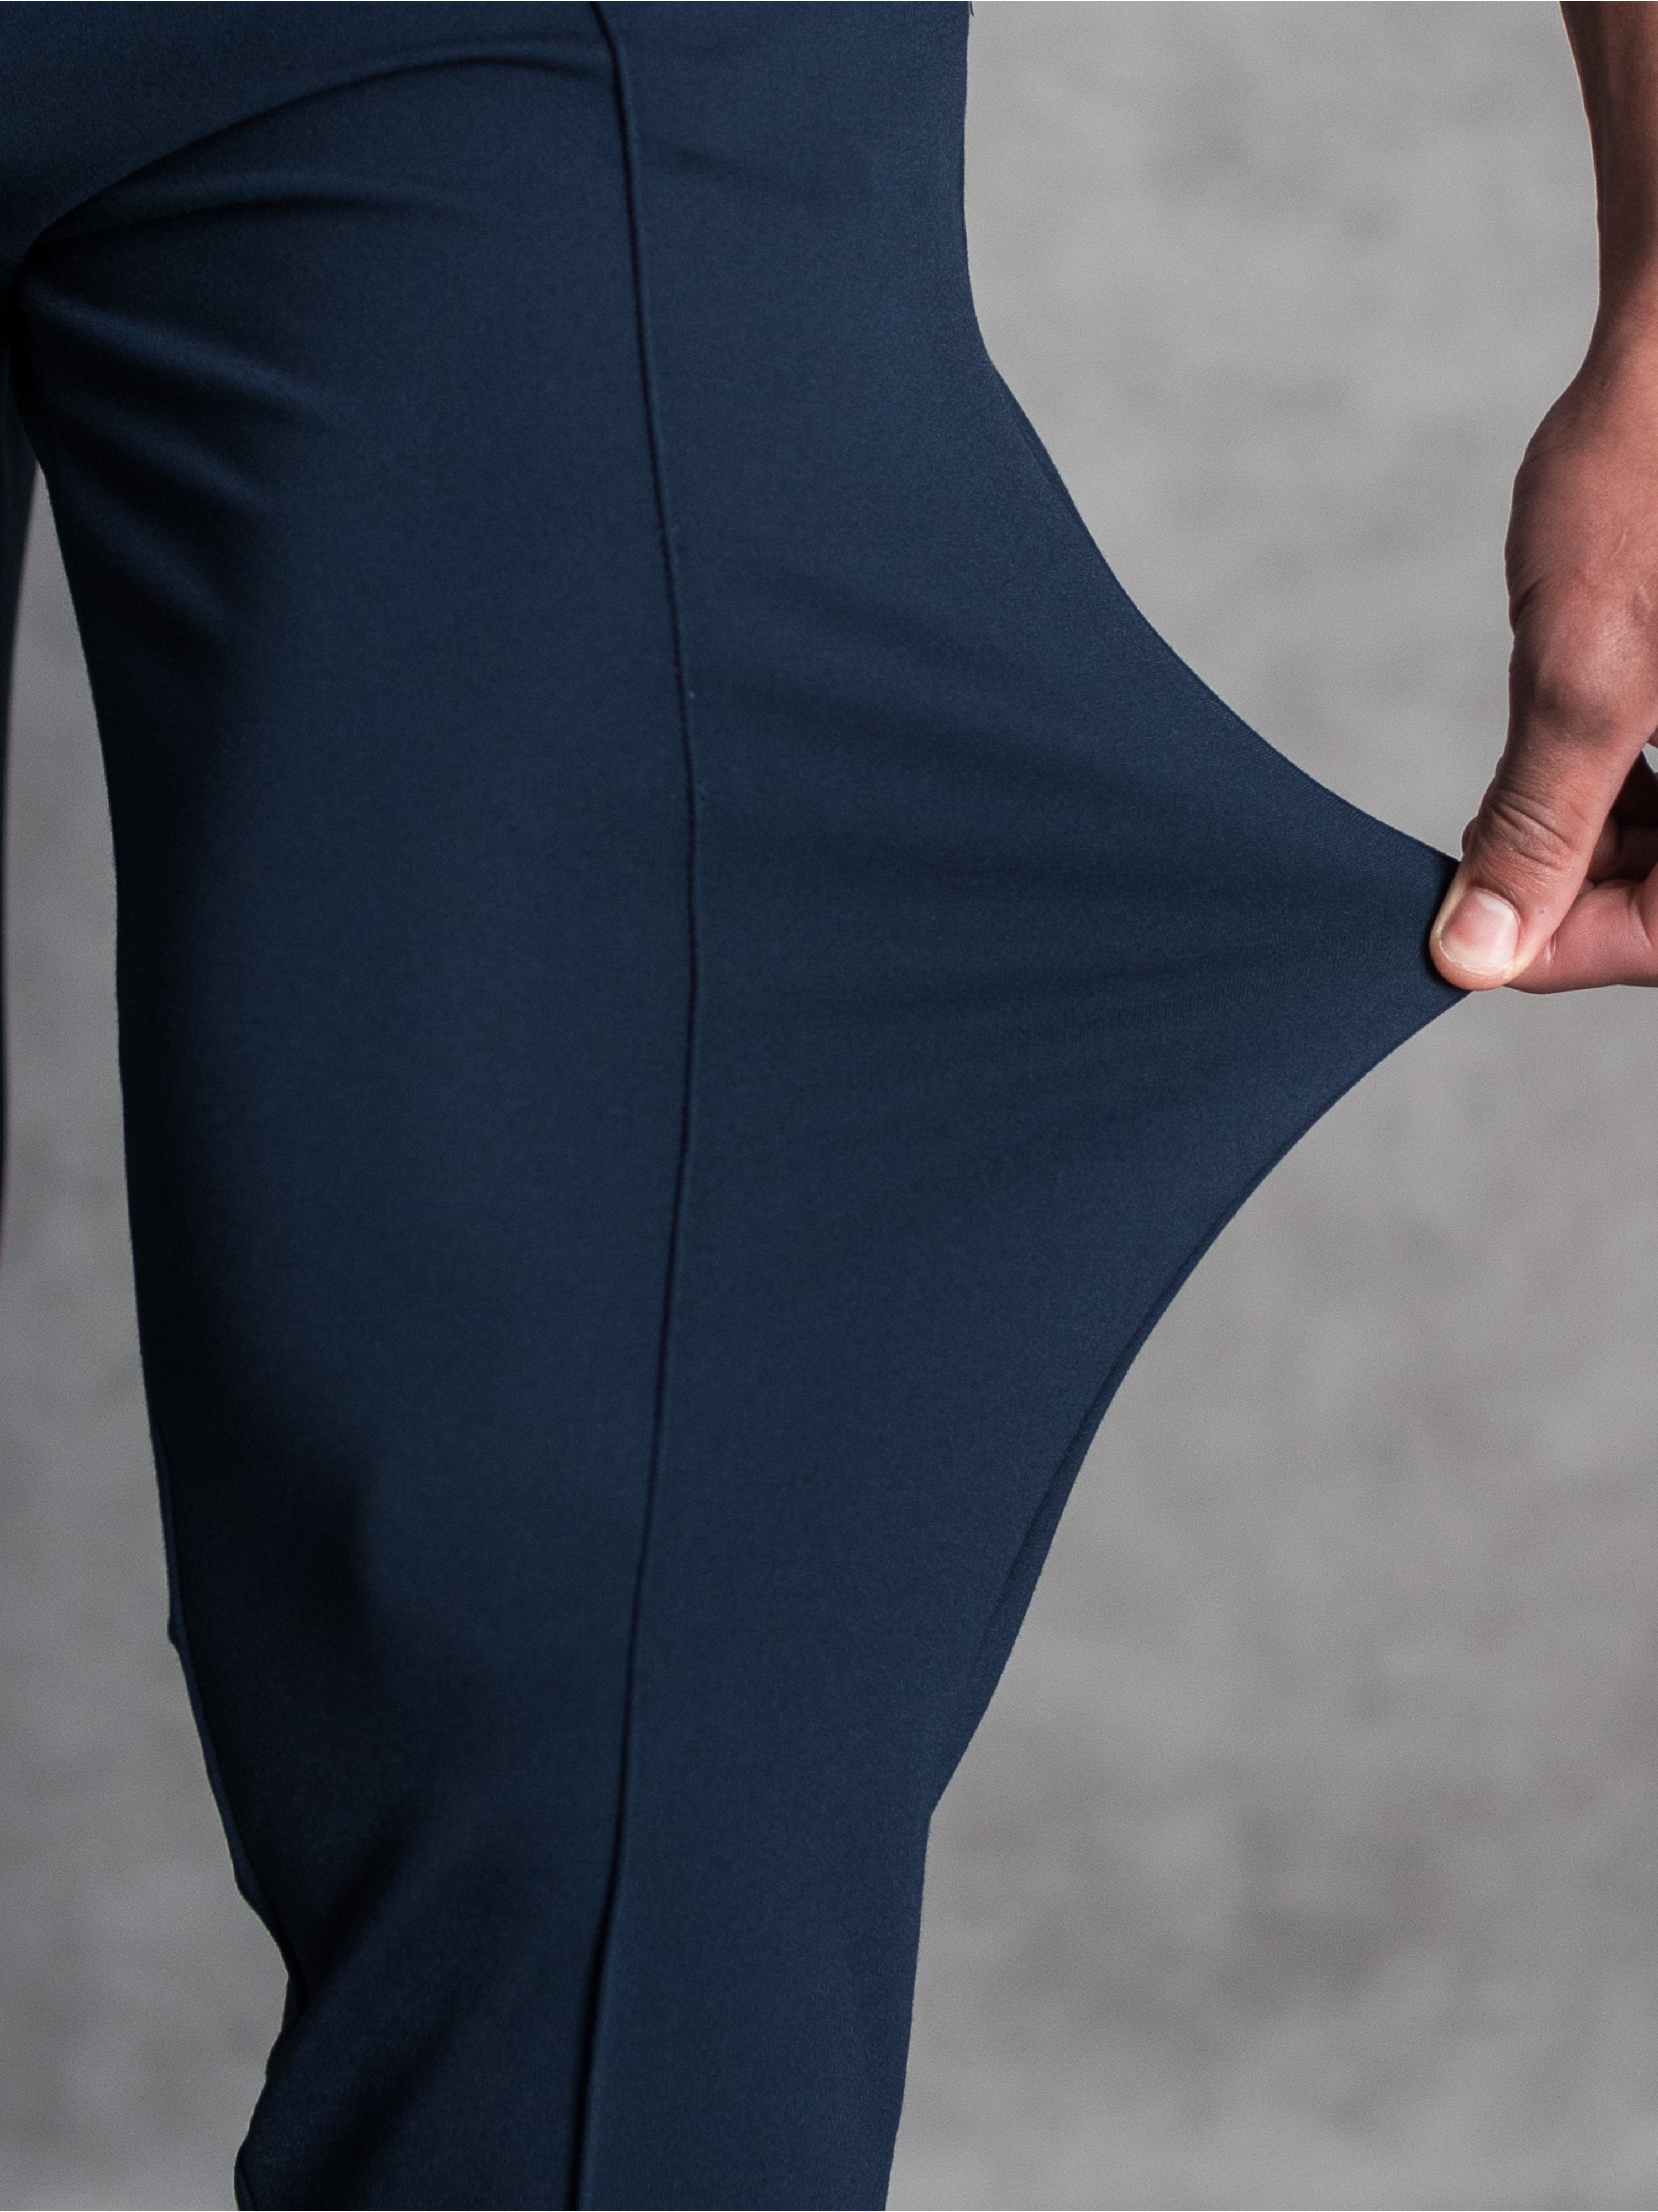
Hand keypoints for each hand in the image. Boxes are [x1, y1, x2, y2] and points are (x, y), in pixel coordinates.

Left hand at [1431, 334, 1657, 991]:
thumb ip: (1538, 824)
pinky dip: (1644, 786)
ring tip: (1529, 809)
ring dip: (1614, 845)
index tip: (1472, 936)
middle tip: (1485, 875)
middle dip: (1591, 894)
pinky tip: (1590, 757)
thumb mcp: (1581, 676)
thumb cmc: (1651, 475)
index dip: (1571, 945)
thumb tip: (1478, 949)